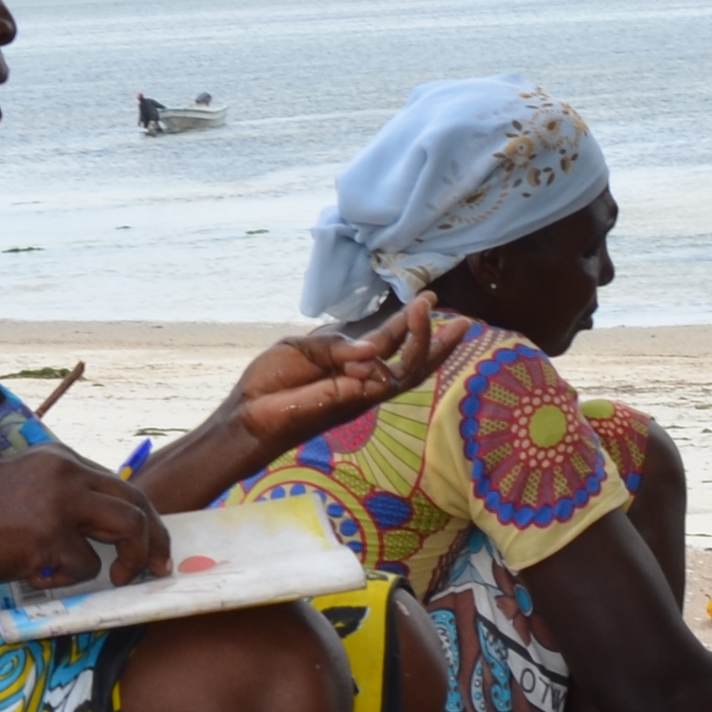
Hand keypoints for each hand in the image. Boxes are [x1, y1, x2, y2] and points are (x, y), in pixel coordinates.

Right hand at [0, 447, 176, 590]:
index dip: (141, 516)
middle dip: (156, 538)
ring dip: (131, 560)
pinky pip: (86, 566)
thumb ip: (62, 495)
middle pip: (135, 500)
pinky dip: (68, 579)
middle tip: (161, 568)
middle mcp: (66, 471)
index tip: (151, 541)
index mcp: (59, 457)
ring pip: (128, 528)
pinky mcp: (52, 534)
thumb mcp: (22, 485)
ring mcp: (60, 500)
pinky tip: (35, 573)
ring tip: (118, 579)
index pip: (118, 484)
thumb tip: (104, 525)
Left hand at [217, 297, 441, 463]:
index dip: (408, 323)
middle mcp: (363, 378)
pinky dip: (395, 357)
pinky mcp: (356, 402)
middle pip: (412, 361)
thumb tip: (375, 350)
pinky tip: (392, 338)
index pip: (388, 341)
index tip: (428, 299)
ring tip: (427, 308)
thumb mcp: (304, 349)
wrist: (251, 412)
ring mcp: (363, 392)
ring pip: (409, 370)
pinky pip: (388, 381)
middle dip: (436, 340)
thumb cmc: (272, 381)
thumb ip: (339, 345)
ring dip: (423, 340)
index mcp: (350, 361)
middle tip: (461, 320)